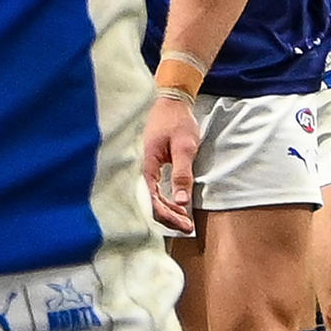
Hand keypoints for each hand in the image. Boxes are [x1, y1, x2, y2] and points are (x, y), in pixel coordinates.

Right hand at [140, 90, 203, 236]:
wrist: (170, 102)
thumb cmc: (177, 122)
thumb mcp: (184, 147)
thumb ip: (182, 174)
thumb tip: (182, 202)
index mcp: (147, 167)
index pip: (153, 201)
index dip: (169, 216)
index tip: (185, 224)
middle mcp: (142, 171)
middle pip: (151, 204)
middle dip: (169, 218)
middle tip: (188, 227)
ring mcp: (146, 170)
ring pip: (153, 199)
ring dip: (169, 211)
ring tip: (186, 221)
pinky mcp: (151, 168)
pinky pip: (155, 191)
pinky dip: (167, 201)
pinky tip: (178, 206)